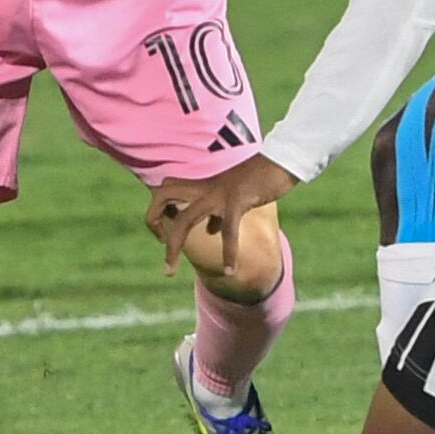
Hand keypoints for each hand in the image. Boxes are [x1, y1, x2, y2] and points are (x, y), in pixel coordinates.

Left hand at [147, 155, 299, 274]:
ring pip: (184, 219)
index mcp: (202, 185)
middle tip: (161, 246)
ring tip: (169, 272)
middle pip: (162, 197)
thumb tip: (211, 230)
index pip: (164, 191)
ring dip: (173, 248)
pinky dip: (229, 254)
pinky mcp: (237, 201)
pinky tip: (230, 271)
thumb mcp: (233, 195)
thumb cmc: (259, 177)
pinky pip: (228, 231)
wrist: (280, 161)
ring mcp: (218, 194)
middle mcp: (204, 188)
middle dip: (153, 222)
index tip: (163, 237)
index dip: (157, 213)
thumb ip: (218, 212)